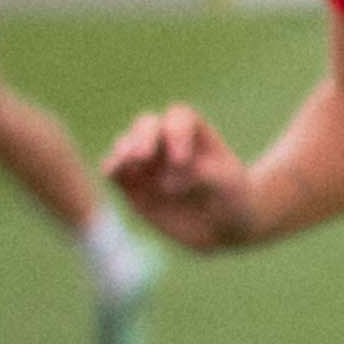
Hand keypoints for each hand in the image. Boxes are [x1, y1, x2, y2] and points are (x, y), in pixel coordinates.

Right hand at [104, 107, 263, 247]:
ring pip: (126, 144)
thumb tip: (165, 180)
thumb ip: (203, 176)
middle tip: (143, 156)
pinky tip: (113, 172)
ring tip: (130, 163)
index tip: (182, 160)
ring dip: (124, 151)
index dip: (176, 132)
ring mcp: (147, 161)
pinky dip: (111, 168)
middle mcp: (166, 142)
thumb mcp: (229, 185)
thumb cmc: (233, 197)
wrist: (226, 226)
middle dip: (143, 137)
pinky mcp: (131, 182)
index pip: (180, 118)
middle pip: (147, 124)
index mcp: (195, 133)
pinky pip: (113, 170)